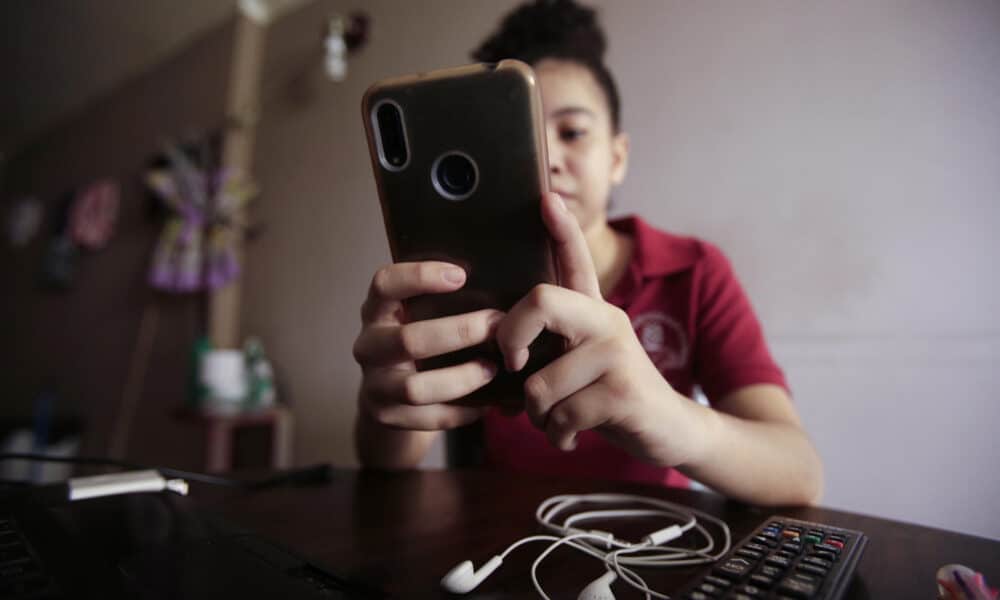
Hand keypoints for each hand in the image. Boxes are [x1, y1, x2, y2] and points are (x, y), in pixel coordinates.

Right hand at [352, 261, 501, 430]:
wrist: (389, 394)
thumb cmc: (417, 342)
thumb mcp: (416, 315)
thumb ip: (442, 302)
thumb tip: (500, 290)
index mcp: (376, 311)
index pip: (385, 284)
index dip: (419, 276)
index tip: (461, 276)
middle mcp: (368, 346)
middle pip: (409, 340)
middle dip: (460, 332)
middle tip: (496, 325)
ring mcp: (374, 385)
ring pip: (416, 388)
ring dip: (462, 378)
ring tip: (493, 369)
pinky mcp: (387, 416)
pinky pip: (430, 417)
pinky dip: (464, 410)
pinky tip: (488, 401)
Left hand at [495, 193, 708, 466]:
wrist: (670, 431)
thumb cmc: (609, 398)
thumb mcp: (581, 365)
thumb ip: (550, 351)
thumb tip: (499, 359)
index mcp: (592, 311)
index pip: (576, 260)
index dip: (561, 229)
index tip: (546, 199)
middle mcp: (606, 321)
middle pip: (540, 301)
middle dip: (509, 337)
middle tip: (514, 363)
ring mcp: (616, 353)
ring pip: (540, 383)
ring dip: (537, 415)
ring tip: (555, 419)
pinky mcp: (622, 391)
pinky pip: (560, 416)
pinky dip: (556, 435)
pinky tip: (570, 436)